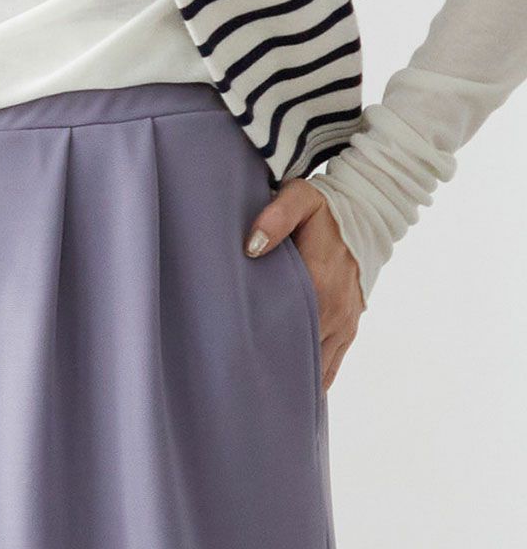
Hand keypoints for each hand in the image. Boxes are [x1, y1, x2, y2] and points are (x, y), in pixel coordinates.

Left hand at [244, 178, 363, 392]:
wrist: (367, 215)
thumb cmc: (325, 208)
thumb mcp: (299, 199)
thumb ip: (276, 217)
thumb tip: (251, 247)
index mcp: (319, 281)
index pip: (283, 325)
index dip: (257, 345)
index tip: (230, 364)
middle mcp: (334, 310)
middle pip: (297, 352)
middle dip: (270, 369)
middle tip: (235, 389)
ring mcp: (344, 323)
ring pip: (315, 366)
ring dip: (291, 379)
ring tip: (258, 400)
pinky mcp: (350, 328)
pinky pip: (331, 365)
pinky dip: (313, 381)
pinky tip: (290, 396)